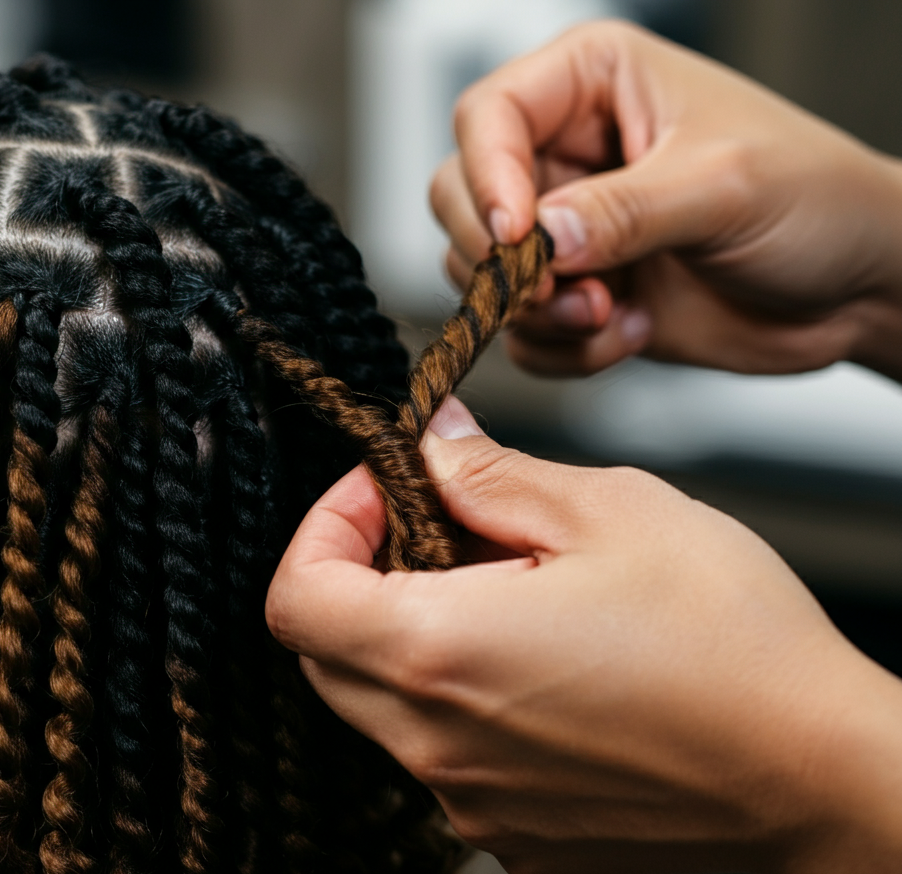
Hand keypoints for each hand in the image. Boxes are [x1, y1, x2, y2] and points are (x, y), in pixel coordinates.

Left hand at [267, 398, 901, 873]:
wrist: (815, 770)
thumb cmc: (729, 638)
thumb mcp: (606, 509)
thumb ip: (488, 473)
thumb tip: (429, 439)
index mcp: (439, 653)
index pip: (297, 595)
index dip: (328, 525)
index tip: (387, 494)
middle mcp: (435, 747)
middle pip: (329, 652)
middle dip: (364, 577)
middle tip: (444, 531)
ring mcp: (470, 805)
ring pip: (385, 706)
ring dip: (417, 638)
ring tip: (511, 596)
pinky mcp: (514, 836)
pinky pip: (445, 759)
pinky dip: (463, 703)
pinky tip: (544, 672)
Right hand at [431, 20, 901, 378]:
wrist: (848, 287)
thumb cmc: (814, 199)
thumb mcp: (723, 186)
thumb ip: (624, 209)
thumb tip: (540, 238)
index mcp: (593, 85)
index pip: (488, 117)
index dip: (486, 178)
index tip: (514, 237)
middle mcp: (567, 155)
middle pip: (461, 199)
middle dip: (501, 260)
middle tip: (562, 290)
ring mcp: (568, 232)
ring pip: (482, 276)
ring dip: (537, 314)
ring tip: (610, 313)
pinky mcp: (577, 296)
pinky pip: (523, 334)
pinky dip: (563, 351)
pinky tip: (629, 333)